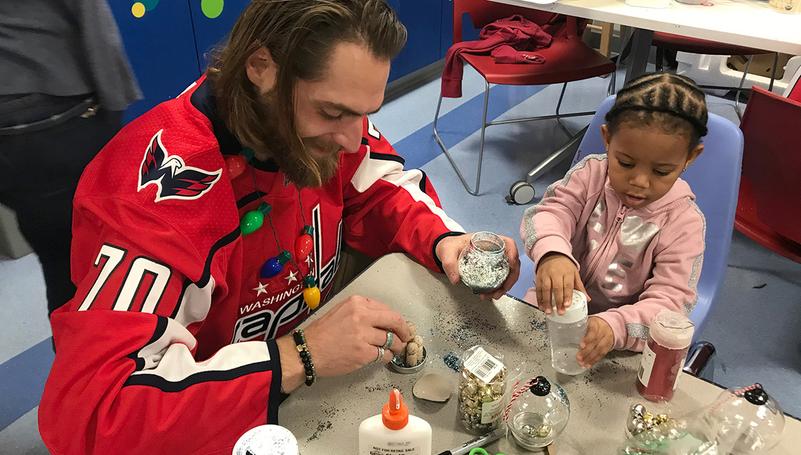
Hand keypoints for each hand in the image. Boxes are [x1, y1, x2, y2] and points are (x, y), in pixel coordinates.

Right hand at [279, 295, 410, 391]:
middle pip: (394, 321)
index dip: (396, 319)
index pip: (386, 309)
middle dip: (404, 330)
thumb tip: (383, 319)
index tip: (399, 325)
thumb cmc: (321, 334)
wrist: (306, 352)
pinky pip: (384, 354)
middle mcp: (361, 316)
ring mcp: (363, 335)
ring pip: (391, 340)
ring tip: (394, 350)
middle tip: (407, 336)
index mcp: (356, 303)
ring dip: (396, 346)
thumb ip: (361, 312)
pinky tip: (382, 357)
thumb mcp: (340, 311)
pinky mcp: (363, 353)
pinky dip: (386, 357)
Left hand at [436, 233, 520, 299]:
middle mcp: (495, 250)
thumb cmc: (451, 246)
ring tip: (493, 296)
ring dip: (504, 286)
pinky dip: (499, 288)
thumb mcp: (447, 251)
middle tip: (502, 289)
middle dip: (510, 278)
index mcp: (488, 240)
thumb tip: (456, 280)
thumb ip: (449, 263)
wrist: (448, 251)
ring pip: (508, 273)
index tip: (512, 264)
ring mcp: (495, 260)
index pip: (508, 243)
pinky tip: (490, 294)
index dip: (513, 253)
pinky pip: (501, 279)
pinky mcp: (492, 270)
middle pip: (512, 262)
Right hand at [535, 252, 587, 314]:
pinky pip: (538, 289)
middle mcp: (556, 273)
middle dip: (558, 301)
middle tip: (560, 312)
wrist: (552, 254)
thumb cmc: (565, 266)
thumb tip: (587, 299)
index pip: (567, 285)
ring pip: (545, 289)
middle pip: (556, 288)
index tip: (567, 305)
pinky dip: (539, 298)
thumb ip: (580, 287)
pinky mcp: (538, 276)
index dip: (567, 296)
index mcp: (567, 273)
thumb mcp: (574, 274)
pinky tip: (541, 306)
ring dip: (546, 301)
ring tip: (548, 311)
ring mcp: (546, 275)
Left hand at [576, 316, 613, 368]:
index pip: (593, 331)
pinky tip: (588, 364)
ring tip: (582, 363)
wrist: (608, 325)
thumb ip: (579, 327)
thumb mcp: (587, 322)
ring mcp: (606, 340)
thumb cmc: (593, 324)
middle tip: (578, 357)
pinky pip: (602, 355)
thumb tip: (563, 331)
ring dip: (590, 358)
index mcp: (596, 324)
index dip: (587, 339)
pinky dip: (594, 361)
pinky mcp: (608, 347)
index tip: (581, 345)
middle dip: (586, 351)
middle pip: (595, 342)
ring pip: (599, 350)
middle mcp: (602, 332)